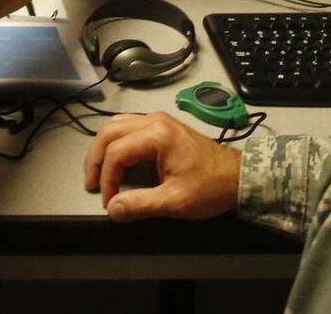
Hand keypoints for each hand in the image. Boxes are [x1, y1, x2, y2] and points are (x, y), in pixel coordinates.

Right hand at [84, 112, 241, 221]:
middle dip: (96, 159)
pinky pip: (127, 128)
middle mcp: (154, 121)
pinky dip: (115, 144)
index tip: (110, 202)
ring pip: (115, 126)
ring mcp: (158, 121)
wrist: (238, 177)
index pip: (116, 152)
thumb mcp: (176, 201)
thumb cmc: (212, 186)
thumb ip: (141, 205)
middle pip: (109, 132)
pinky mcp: (161, 128)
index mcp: (157, 135)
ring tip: (100, 173)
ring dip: (103, 149)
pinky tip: (116, 162)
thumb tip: (113, 209)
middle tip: (92, 184)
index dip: (107, 179)